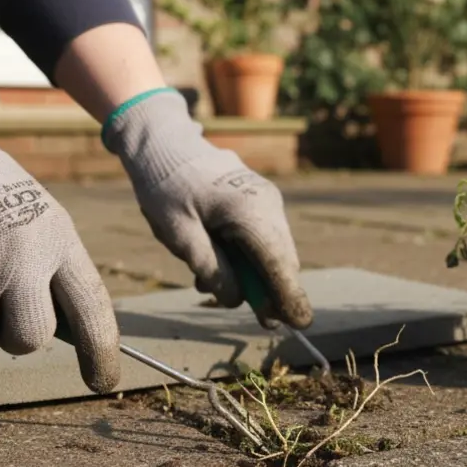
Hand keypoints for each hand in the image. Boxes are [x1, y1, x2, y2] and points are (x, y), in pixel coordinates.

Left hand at [102, 89, 310, 329]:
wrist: (164, 142)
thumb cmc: (165, 186)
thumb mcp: (178, 235)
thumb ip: (211, 270)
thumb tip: (237, 299)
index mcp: (249, 212)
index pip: (278, 265)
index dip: (289, 297)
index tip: (301, 323)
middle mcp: (268, 205)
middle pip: (282, 261)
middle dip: (272, 292)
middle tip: (263, 320)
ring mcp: (267, 200)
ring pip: (275, 251)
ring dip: (254, 274)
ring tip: (210, 282)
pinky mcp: (261, 200)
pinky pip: (265, 237)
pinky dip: (249, 256)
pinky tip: (217, 260)